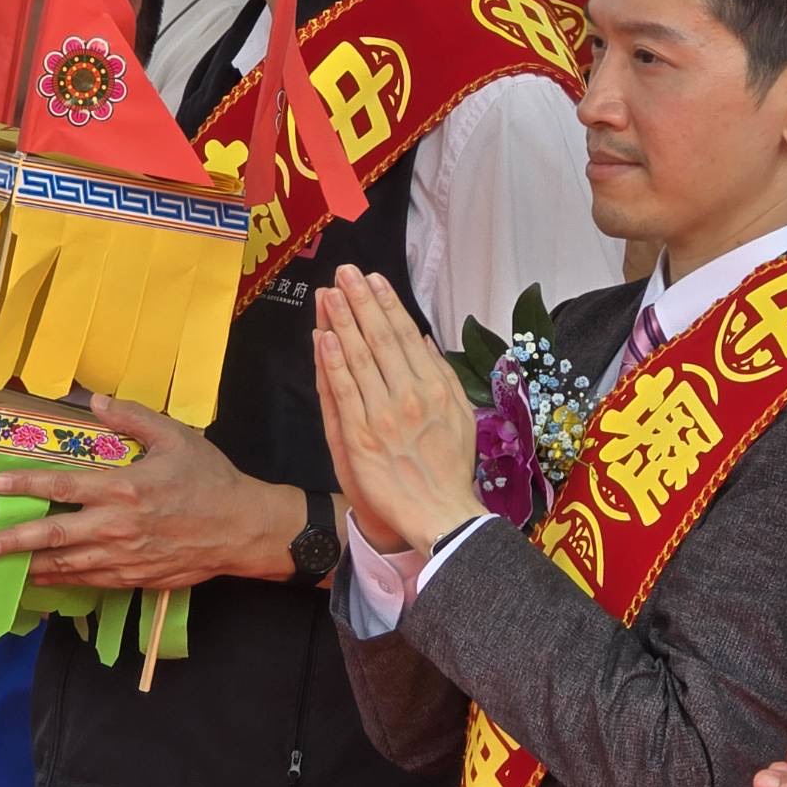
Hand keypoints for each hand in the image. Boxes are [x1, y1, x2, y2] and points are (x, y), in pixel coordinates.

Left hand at [0, 395, 300, 588]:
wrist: (243, 528)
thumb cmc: (211, 480)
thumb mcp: (177, 438)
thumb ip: (135, 418)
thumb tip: (96, 401)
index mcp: (123, 488)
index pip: (61, 486)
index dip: (25, 484)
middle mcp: (117, 526)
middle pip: (52, 535)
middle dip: (13, 541)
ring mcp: (125, 557)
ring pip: (67, 564)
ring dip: (33, 564)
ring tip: (6, 566)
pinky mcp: (136, 577)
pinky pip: (91, 581)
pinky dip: (65, 580)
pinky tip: (48, 577)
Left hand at [314, 265, 484, 555]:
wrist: (439, 514)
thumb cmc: (450, 468)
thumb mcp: (461, 416)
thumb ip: (443, 375)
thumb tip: (425, 340)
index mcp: (435, 388)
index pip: (406, 336)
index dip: (387, 304)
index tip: (373, 279)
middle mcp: (410, 395)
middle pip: (381, 338)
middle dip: (361, 301)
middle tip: (345, 271)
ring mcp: (383, 415)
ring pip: (359, 358)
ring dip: (343, 321)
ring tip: (330, 293)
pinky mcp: (360, 437)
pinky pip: (343, 391)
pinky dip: (333, 361)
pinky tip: (324, 336)